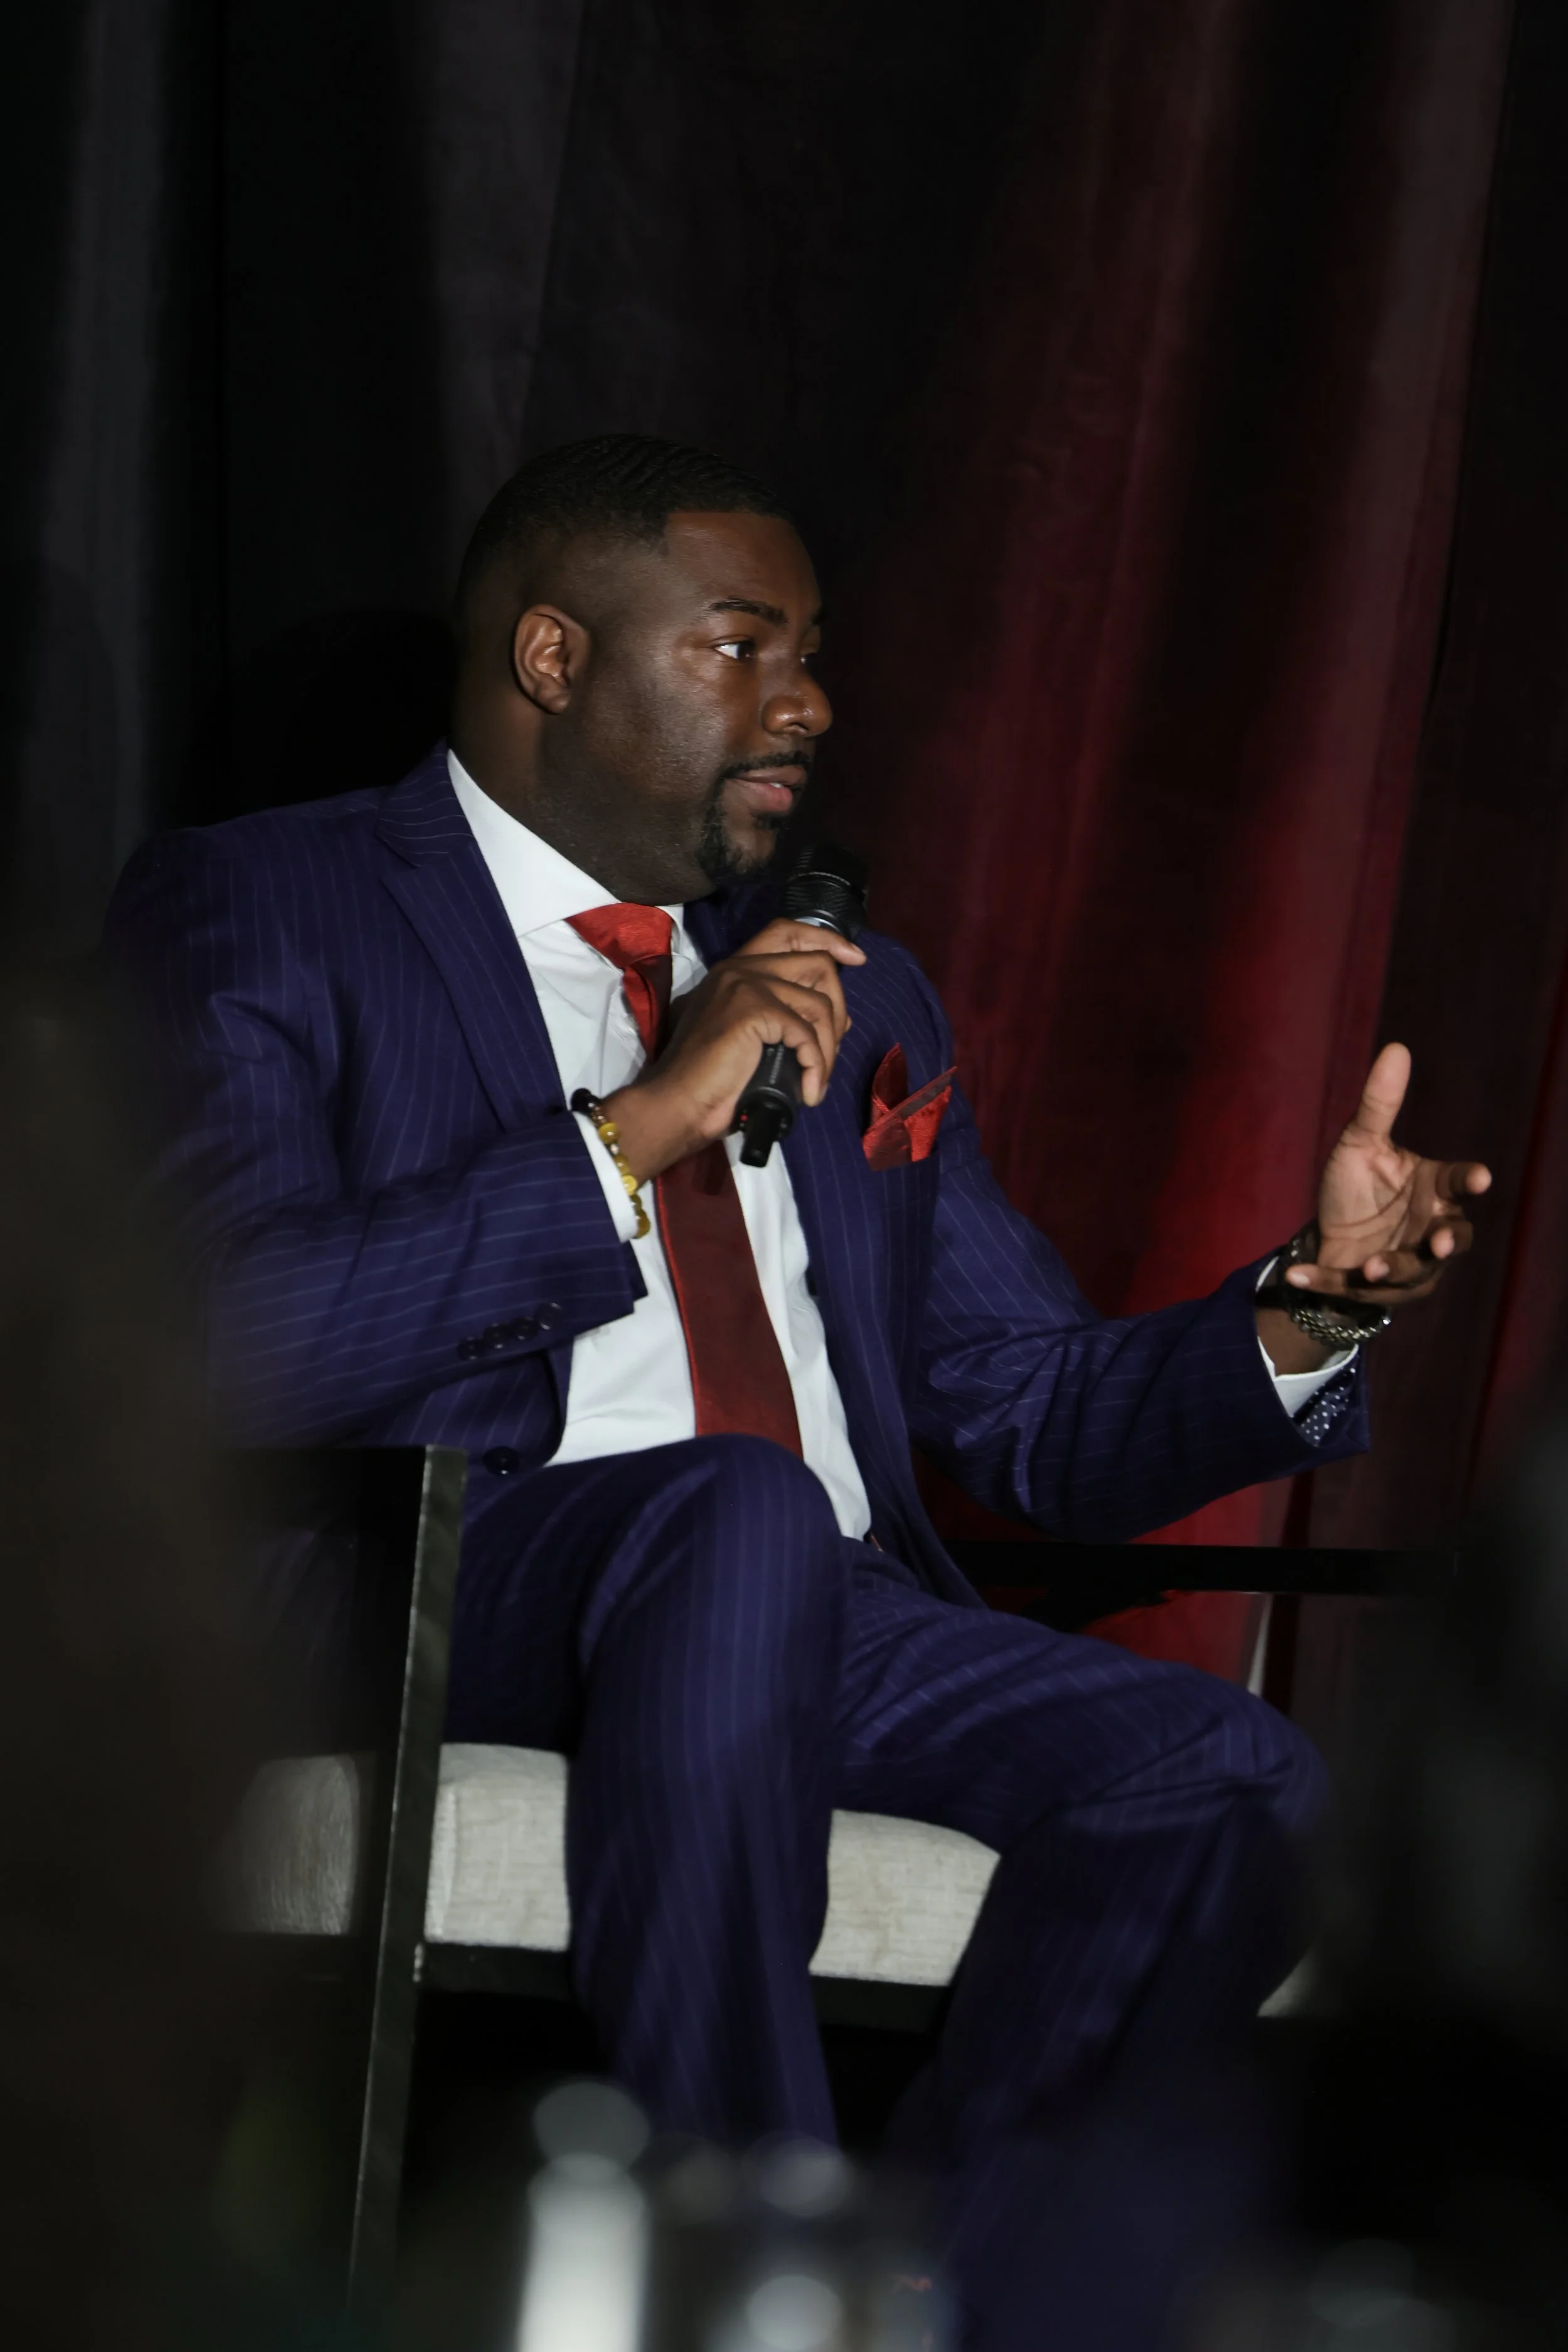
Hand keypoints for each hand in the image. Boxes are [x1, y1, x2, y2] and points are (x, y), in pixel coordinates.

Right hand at [604, 918, 866, 1181]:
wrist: (678, 1103)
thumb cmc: (711, 1081)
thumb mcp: (753, 1039)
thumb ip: (786, 1017)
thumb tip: (841, 1018)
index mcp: (735, 970)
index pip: (787, 932)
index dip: (828, 940)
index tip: (856, 958)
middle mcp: (740, 968)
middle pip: (817, 963)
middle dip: (839, 1007)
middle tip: (833, 1048)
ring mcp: (745, 984)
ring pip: (819, 1004)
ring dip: (828, 1049)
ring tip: (817, 1080)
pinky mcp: (752, 1008)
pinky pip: (806, 1033)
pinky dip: (816, 1066)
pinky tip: (808, 1090)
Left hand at [1257, 1041, 1490, 1370]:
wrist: (1329, 1234)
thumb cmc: (1357, 1186)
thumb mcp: (1360, 1142)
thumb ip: (1379, 1105)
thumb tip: (1396, 1048)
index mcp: (1431, 1191)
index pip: (1456, 1183)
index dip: (1467, 1180)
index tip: (1479, 1177)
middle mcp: (1430, 1230)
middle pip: (1450, 1238)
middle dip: (1445, 1241)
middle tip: (1440, 1241)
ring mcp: (1407, 1266)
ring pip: (1408, 1272)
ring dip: (1390, 1269)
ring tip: (1369, 1266)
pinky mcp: (1371, 1292)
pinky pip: (1348, 1289)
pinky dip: (1323, 1282)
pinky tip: (1296, 1275)